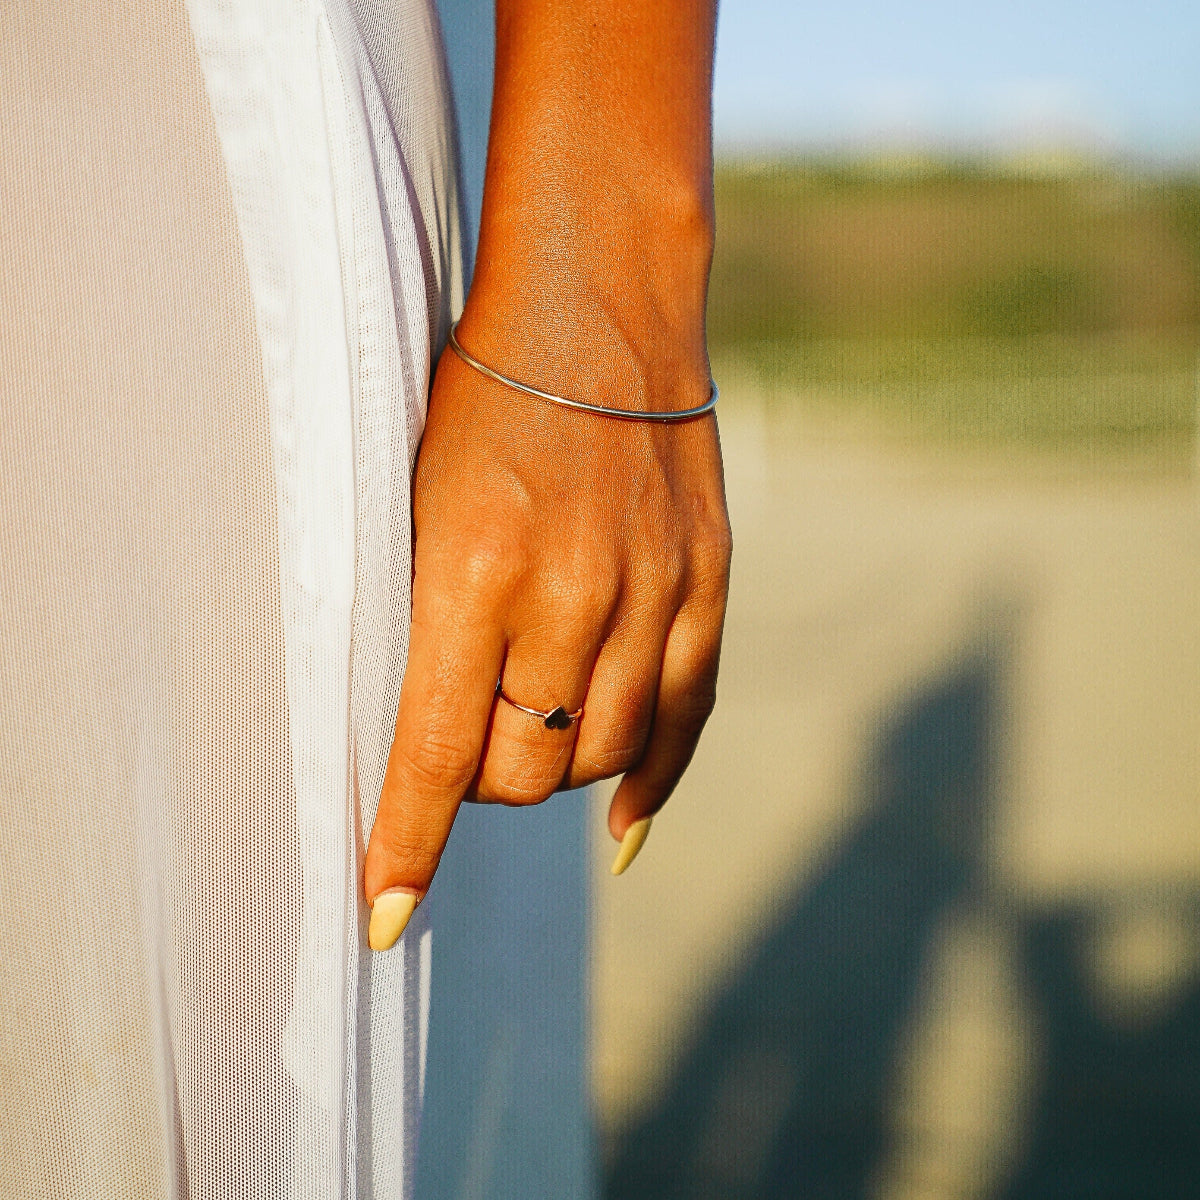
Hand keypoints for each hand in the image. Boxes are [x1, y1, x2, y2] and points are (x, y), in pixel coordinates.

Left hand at [362, 310, 730, 948]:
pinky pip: (687, 716)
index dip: (408, 845)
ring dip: (557, 769)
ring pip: (603, 755)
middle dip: (484, 785)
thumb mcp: (419, 502)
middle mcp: (573, 592)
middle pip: (528, 769)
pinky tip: (626, 824)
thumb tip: (442, 748)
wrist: (597, 308)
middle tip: (468, 749)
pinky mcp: (708, 583)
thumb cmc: (480, 400)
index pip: (438, 748)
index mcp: (474, 568)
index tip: (385, 917)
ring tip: (533, 733)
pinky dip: (654, 780)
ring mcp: (654, 590)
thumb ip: (430, 626)